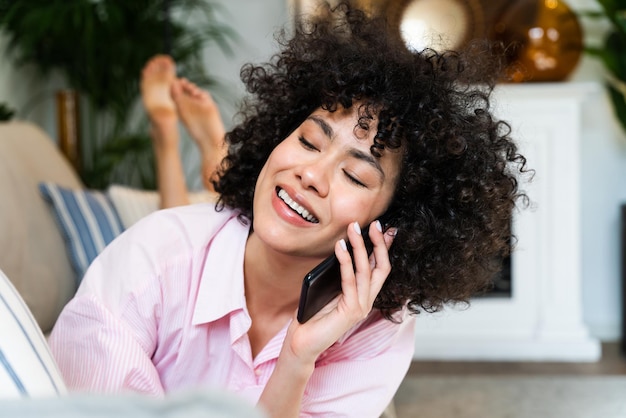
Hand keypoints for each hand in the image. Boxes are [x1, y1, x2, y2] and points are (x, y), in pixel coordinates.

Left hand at [282, 219, 396, 363]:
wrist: (303, 344)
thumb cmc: (313, 315)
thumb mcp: (328, 288)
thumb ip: (338, 273)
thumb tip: (342, 246)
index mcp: (364, 295)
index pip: (381, 268)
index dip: (384, 247)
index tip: (385, 227)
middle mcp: (367, 301)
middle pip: (381, 267)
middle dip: (379, 243)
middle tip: (374, 223)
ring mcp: (361, 307)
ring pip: (366, 270)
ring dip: (360, 246)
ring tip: (353, 228)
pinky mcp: (351, 311)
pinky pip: (349, 280)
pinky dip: (345, 261)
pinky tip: (340, 246)